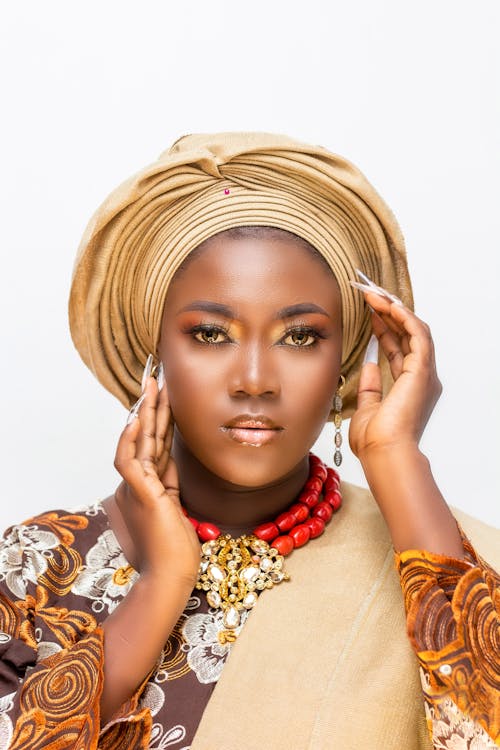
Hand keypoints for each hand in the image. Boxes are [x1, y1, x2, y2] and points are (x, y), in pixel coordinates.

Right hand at [113, 374, 200, 586]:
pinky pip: (129, 460)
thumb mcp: (176, 508)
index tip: (167, 398)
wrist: (170, 577)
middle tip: (156, 379)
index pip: (155, 445)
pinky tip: (136, 419)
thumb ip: (171, 484)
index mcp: (149, 486)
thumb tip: (173, 461)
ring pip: (139, 441)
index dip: (161, 421)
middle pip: (147, 437)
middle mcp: (139, 483)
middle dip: (153, 407)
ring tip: (152, 386)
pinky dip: (130, 439)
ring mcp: (137, 487)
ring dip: (145, 412)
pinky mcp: (140, 493)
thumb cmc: (175, 551)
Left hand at [349, 289, 441, 462]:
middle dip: (390, 312)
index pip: (399, 348)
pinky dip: (404, 317)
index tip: (369, 312)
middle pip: (408, 334)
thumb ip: (371, 386)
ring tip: (375, 293)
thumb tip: (368, 364)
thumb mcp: (368, 407)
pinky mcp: (422, 370)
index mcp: (410, 387)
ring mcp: (424, 374)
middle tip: (371, 294)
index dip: (385, 328)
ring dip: (394, 309)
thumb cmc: (375, 440)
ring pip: (414, 329)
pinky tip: (387, 305)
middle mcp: (421, 378)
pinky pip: (417, 334)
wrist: (383, 453)